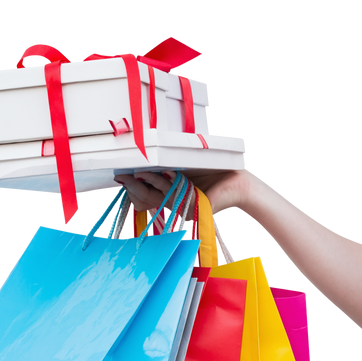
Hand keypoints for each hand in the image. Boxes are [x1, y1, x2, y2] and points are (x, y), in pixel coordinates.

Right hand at [114, 169, 251, 216]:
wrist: (241, 183)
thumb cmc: (217, 170)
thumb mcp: (188, 165)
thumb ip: (170, 163)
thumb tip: (149, 153)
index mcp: (172, 191)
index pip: (147, 193)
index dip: (133, 186)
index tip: (121, 175)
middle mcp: (175, 200)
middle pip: (147, 197)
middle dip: (133, 186)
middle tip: (121, 177)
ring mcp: (182, 205)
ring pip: (157, 195)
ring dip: (146, 183)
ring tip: (136, 174)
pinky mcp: (192, 207)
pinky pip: (174, 194)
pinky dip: (165, 183)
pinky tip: (158, 173)